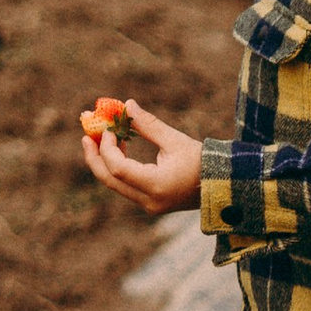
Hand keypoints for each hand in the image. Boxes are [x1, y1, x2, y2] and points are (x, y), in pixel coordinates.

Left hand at [82, 101, 203, 219]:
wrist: (224, 186)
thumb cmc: (203, 161)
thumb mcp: (175, 140)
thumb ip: (148, 125)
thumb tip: (127, 105)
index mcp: (156, 186)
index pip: (118, 168)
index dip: (108, 147)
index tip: (109, 128)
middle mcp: (149, 200)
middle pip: (109, 180)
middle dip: (95, 157)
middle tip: (87, 135)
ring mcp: (149, 205)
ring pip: (115, 184)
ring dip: (105, 161)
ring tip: (103, 138)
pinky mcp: (150, 203)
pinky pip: (125, 185)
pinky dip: (117, 167)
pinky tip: (119, 148)